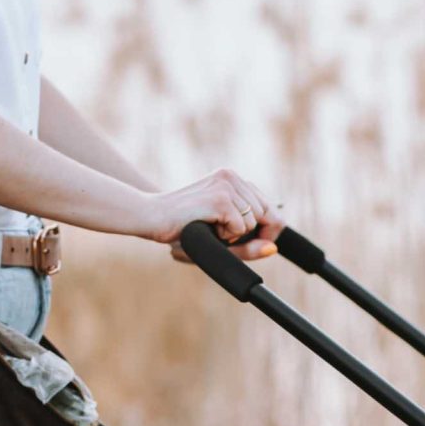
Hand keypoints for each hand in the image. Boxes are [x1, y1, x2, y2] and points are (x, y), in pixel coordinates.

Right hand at [150, 168, 281, 259]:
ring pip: (254, 222)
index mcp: (233, 179)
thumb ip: (248, 245)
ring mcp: (226, 185)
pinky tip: (206, 226)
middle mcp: (232, 177)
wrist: (151, 217)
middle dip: (252, 235)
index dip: (269, 229)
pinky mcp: (219, 198)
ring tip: (210, 228)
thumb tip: (273, 249)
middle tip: (223, 235)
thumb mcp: (220, 238)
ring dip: (235, 235)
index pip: (269, 206)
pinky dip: (226, 236)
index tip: (258, 242)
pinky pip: (241, 228)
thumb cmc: (184, 229)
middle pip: (268, 215)